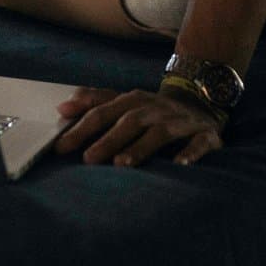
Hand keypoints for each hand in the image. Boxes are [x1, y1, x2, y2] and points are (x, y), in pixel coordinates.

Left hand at [53, 86, 223, 166]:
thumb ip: (93, 103)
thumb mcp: (123, 103)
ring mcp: (180, 121)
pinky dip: (190, 153)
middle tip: (88, 158)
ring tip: (122, 164)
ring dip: (140, 147)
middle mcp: (155, 108)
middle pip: (130, 121)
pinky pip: (199, 142)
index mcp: (133, 100)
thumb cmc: (151, 111)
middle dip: (109, 139)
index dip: (82, 128)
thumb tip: (61, 108)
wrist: (200, 103)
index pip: (104, 112)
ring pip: (160, 132)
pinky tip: (179, 165)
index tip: (61, 146)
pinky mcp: (204, 134)